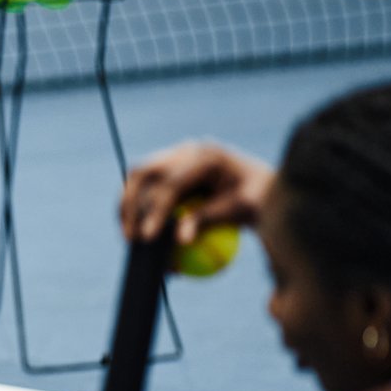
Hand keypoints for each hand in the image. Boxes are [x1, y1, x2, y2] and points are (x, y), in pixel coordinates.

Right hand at [119, 142, 272, 244]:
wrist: (263, 188)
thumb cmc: (259, 201)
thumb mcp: (241, 211)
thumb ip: (209, 219)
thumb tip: (180, 240)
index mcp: (207, 156)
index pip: (171, 183)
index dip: (156, 211)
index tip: (147, 238)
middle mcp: (186, 151)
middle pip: (144, 173)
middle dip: (131, 205)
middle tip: (131, 237)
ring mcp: (175, 157)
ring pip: (137, 177)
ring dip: (127, 205)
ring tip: (128, 235)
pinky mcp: (169, 168)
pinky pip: (144, 186)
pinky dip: (135, 207)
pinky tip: (134, 229)